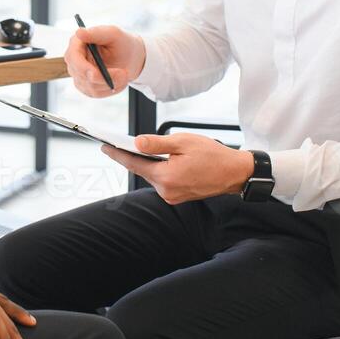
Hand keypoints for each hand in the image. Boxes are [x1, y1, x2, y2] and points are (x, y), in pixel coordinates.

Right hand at [65, 25, 144, 97]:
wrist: (129, 57)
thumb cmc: (121, 42)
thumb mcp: (113, 34)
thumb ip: (96, 33)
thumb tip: (79, 32)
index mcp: (77, 43)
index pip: (72, 58)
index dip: (82, 68)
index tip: (95, 74)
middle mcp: (74, 59)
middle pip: (81, 75)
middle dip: (103, 78)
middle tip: (123, 74)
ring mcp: (78, 73)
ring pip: (90, 86)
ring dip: (110, 83)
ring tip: (124, 75)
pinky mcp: (85, 85)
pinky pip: (95, 93)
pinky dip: (110, 89)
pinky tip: (118, 81)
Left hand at [102, 132, 254, 203]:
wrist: (235, 173)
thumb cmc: (213, 155)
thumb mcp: (183, 142)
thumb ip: (157, 143)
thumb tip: (136, 142)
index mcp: (166, 177)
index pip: (134, 164)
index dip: (117, 154)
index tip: (104, 146)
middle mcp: (166, 190)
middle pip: (142, 170)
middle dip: (131, 157)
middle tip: (115, 143)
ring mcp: (172, 196)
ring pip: (152, 175)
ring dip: (146, 163)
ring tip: (135, 148)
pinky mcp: (178, 196)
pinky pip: (162, 180)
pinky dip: (157, 169)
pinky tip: (155, 159)